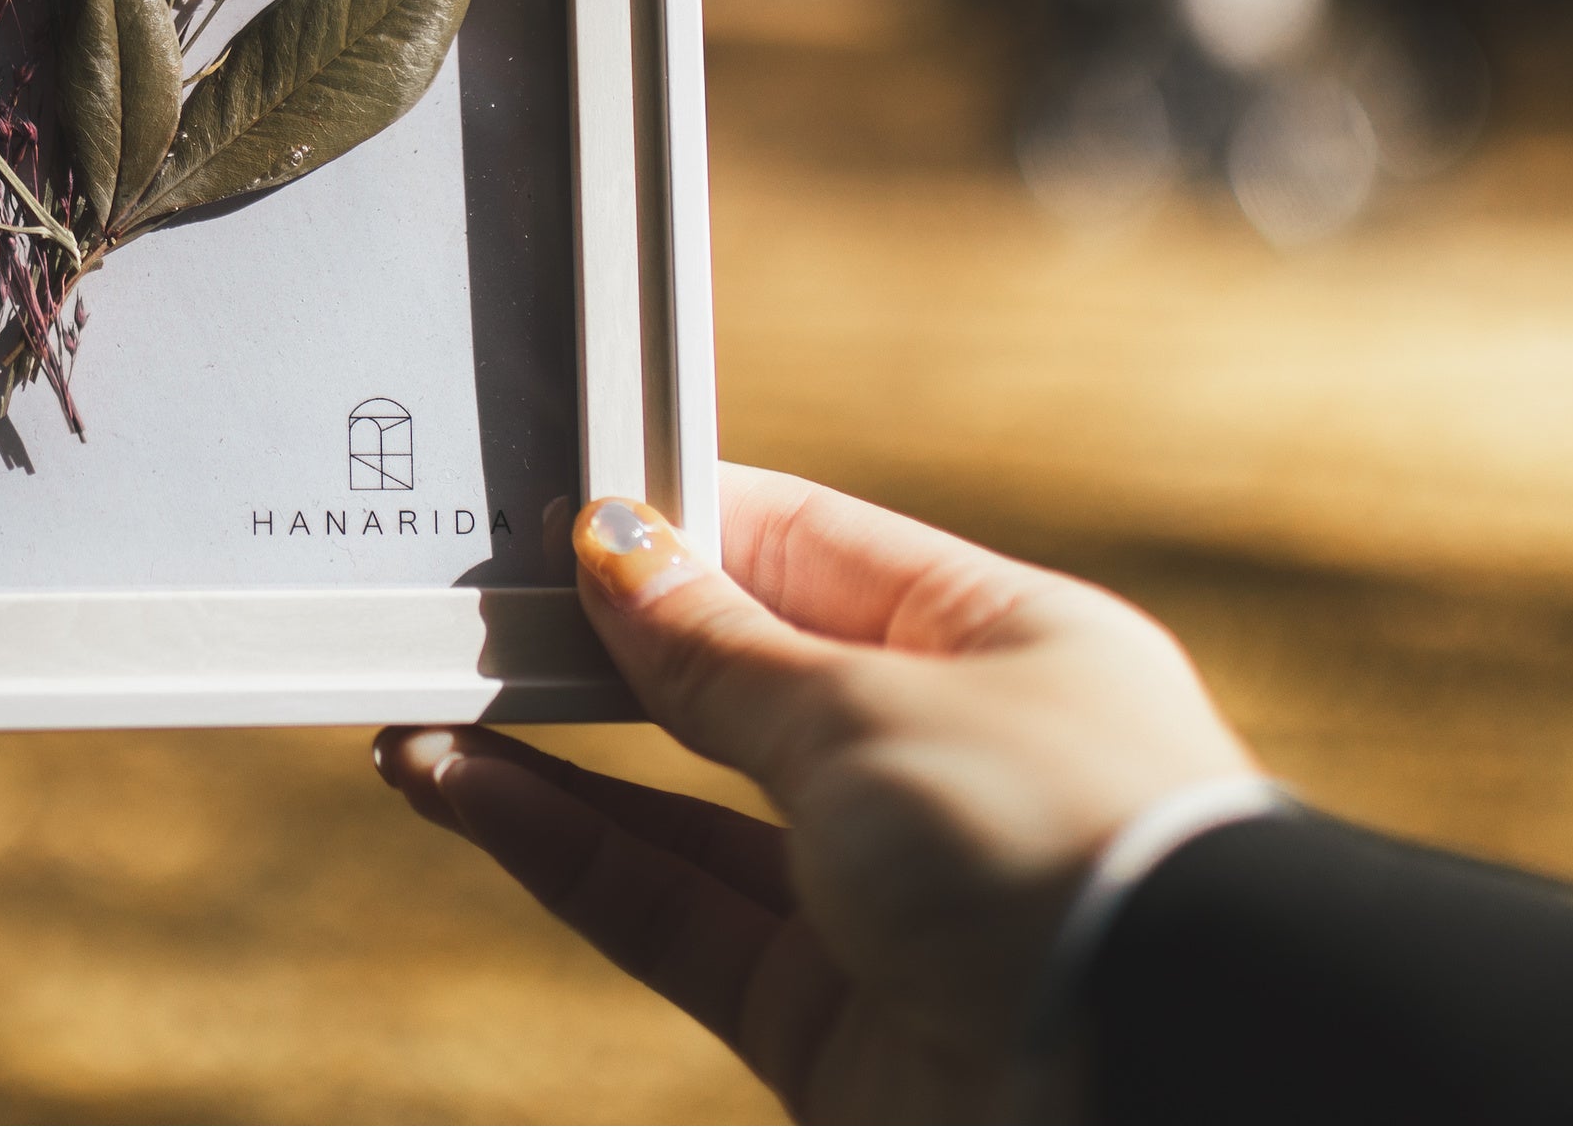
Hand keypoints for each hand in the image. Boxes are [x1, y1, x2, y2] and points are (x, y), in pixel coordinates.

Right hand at [375, 464, 1253, 1122]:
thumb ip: (721, 650)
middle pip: (738, 687)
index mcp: (1003, 647)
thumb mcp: (870, 708)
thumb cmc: (1053, 847)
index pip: (813, 551)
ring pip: (682, 811)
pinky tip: (463, 791)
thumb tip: (618, 551)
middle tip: (464, 603)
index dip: (684, 525)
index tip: (558, 503)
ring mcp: (882, 901)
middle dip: (600, 650)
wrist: (1153, 1088)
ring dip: (550, 762)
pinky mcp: (826, 1020)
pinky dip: (565, 851)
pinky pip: (672, 911)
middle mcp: (944, 766)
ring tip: (419, 709)